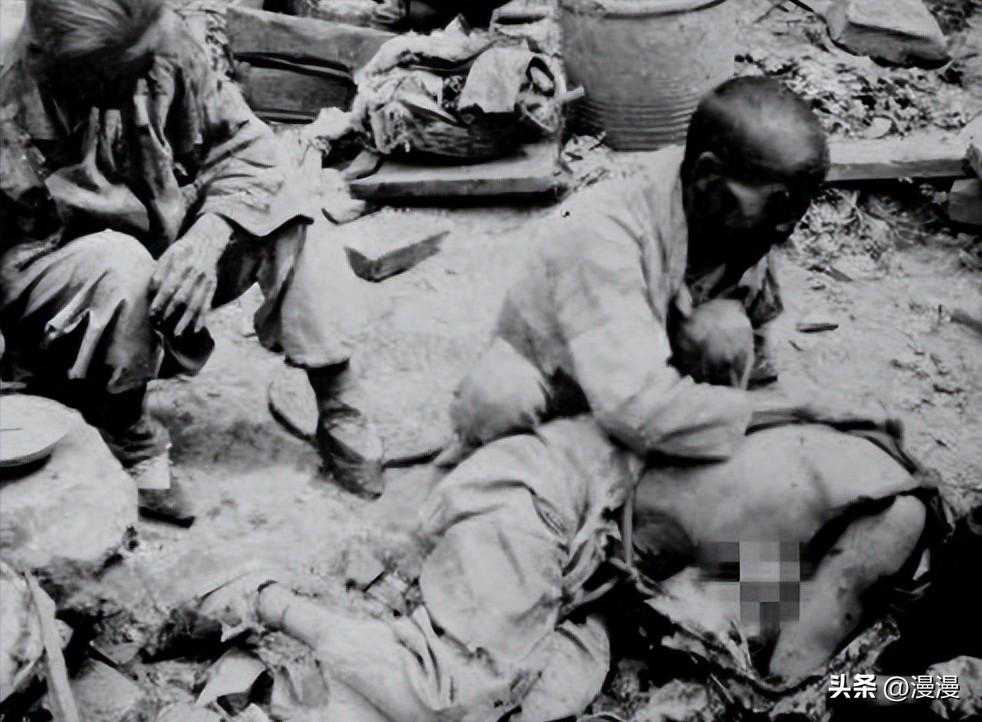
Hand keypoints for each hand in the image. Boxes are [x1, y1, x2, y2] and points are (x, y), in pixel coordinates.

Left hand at [149, 214, 231, 335]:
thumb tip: (152, 289)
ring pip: (196, 304)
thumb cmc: (183, 250)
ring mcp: (206, 282)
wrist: (207, 242)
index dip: (161, 301)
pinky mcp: (213, 287)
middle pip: (182, 298)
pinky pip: (208, 305)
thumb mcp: (169, 254)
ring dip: (186, 321)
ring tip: (177, 334)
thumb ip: (159, 270)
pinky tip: (196, 329)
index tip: (152, 313)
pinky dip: (202, 318)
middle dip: (171, 313)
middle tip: (160, 326)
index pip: (169, 287)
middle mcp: (196, 275)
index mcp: (183, 266)